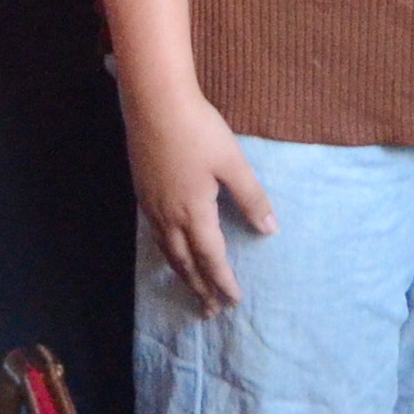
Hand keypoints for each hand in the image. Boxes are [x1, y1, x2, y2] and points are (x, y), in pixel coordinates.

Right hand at [126, 81, 276, 312]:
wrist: (154, 102)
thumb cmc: (198, 129)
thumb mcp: (232, 162)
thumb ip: (251, 197)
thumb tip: (270, 229)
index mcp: (194, 212)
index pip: (210, 258)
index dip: (222, 281)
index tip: (233, 301)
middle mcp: (168, 216)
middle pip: (185, 263)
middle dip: (200, 288)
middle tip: (211, 311)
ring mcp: (152, 205)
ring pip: (167, 252)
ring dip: (181, 274)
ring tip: (192, 289)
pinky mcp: (142, 192)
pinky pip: (156, 236)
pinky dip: (167, 253)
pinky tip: (171, 250)